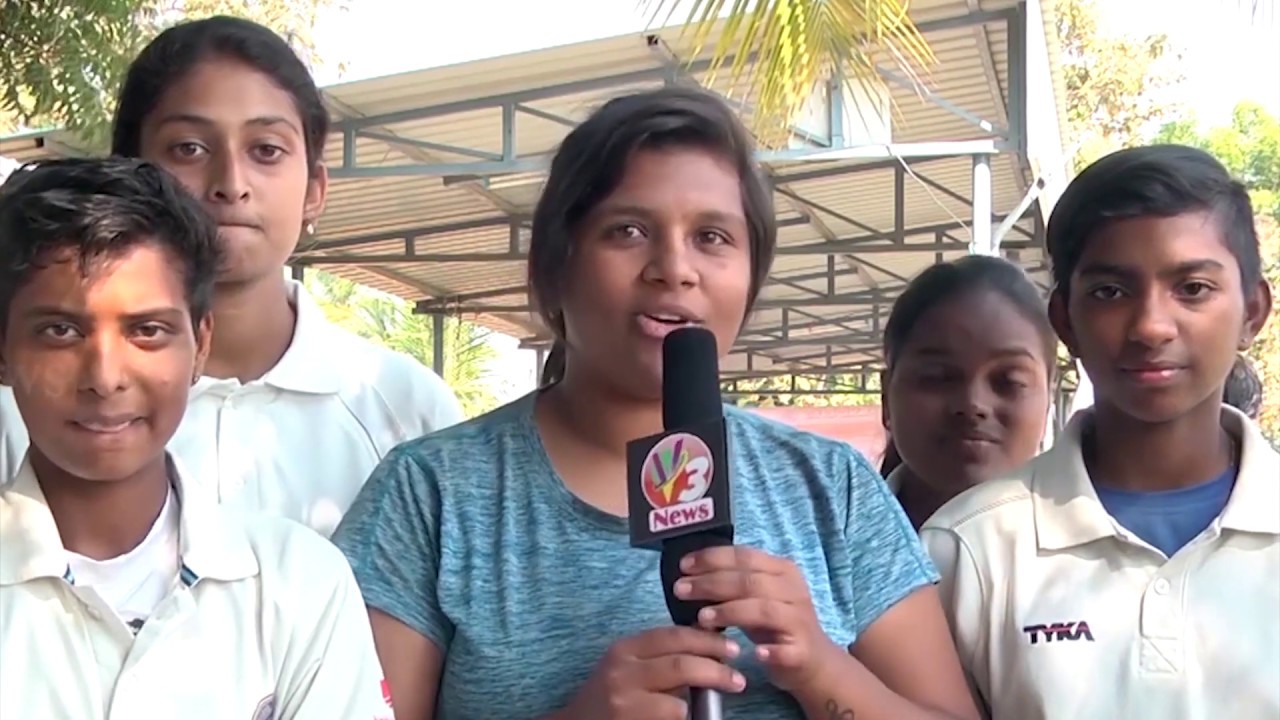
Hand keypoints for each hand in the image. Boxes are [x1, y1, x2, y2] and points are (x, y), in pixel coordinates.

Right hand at [561, 625, 745, 719]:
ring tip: (723, 696)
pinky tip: (692, 716)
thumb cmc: (610, 697)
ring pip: (679, 698)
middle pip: (681, 663)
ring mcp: (625, 700)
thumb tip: (709, 645)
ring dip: (706, 696)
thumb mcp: (628, 667)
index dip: (707, 639)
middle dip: (716, 669)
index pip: (673, 636)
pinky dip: (686, 717)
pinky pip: (672, 717)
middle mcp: (623, 670)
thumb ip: (659, 656)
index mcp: (625, 649)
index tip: (732, 646)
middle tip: (738, 678)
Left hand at [674, 545, 842, 690]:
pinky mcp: (802, 651)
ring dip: (731, 611)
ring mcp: (799, 620)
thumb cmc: (775, 624)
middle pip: (750, 581)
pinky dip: (769, 651)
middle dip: (711, 583)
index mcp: (782, 570)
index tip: (683, 566)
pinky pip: (785, 650)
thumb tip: (689, 575)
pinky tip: (753, 654)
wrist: (813, 661)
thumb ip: (731, 584)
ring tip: (702, 618)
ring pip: (764, 610)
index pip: (744, 556)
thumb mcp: (755, 597)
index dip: (712, 558)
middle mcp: (794, 590)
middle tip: (681, 590)